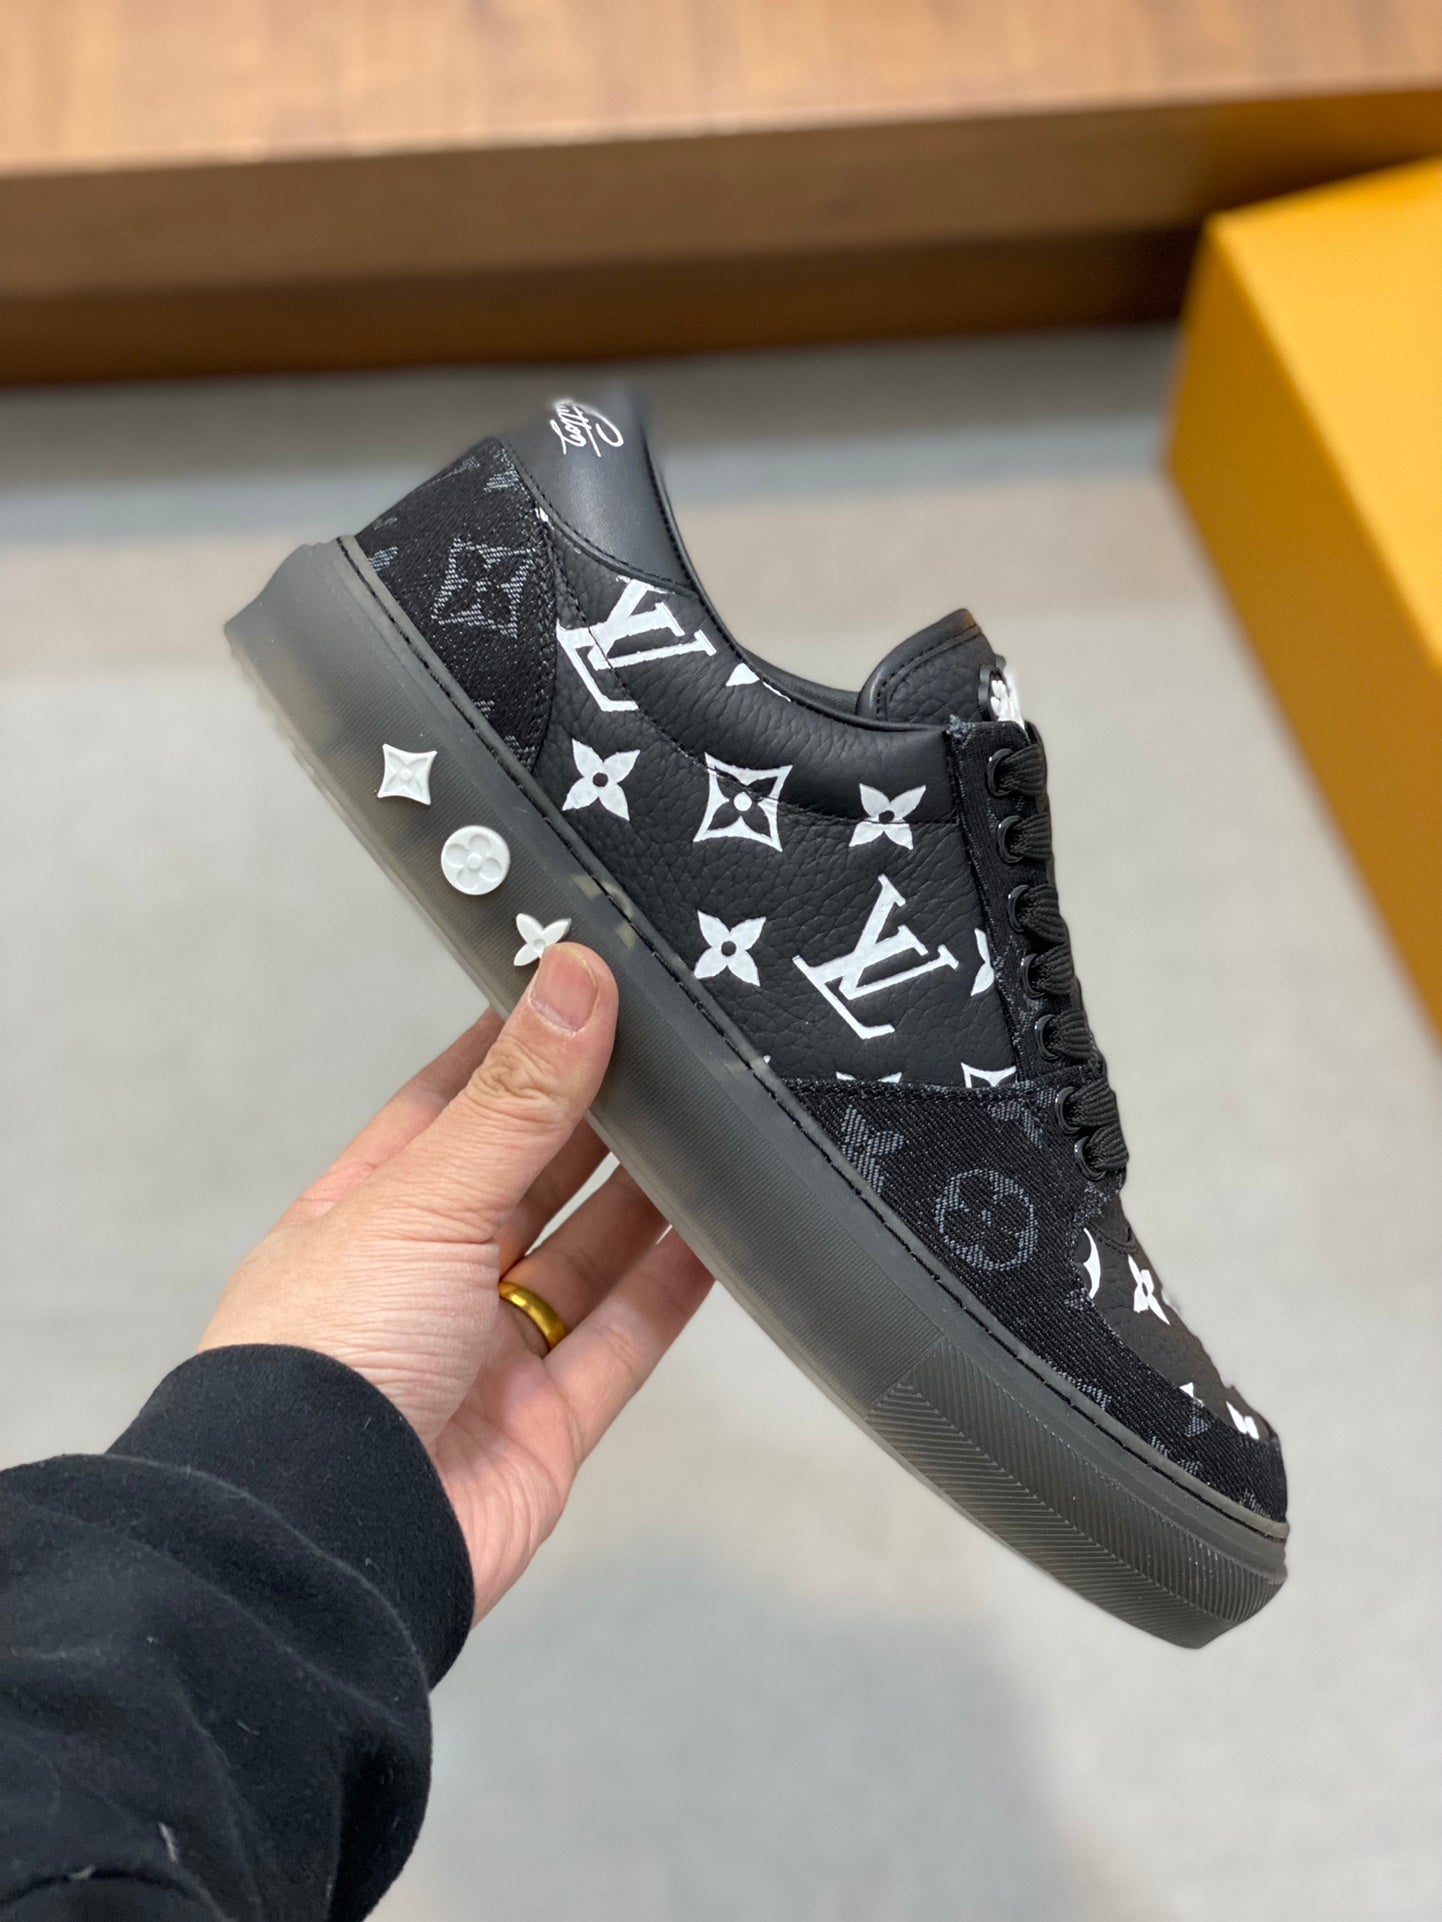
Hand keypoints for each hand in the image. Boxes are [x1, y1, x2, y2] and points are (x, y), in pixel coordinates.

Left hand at [200, 945, 711, 1618]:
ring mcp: (489, 1353)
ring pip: (588, 1256)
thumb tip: (575, 979)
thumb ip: (516, 1099)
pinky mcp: (546, 1424)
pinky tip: (724, 1233)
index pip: (452, 1104)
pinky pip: (624, 1342)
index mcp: (371, 1211)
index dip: (518, 1047)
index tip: (587, 986)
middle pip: (532, 1178)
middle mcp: (429, 1277)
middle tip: (677, 1048)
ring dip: (648, 1198)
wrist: (323, 1540)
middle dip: (599, 1118)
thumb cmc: (327, 1357)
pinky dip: (674, 1290)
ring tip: (715, 1122)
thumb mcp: (425, 1199)